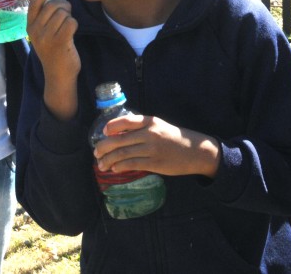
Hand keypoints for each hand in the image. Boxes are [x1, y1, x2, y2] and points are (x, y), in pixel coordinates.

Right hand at [27, 0, 80, 119]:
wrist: (58, 75)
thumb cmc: (53, 52)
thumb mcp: (42, 35)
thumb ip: (45, 18)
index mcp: (30, 27)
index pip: (34, 4)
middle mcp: (36, 31)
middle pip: (53, 6)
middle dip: (64, 6)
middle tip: (67, 13)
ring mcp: (47, 37)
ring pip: (63, 14)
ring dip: (69, 17)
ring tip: (68, 27)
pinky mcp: (60, 42)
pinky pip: (71, 22)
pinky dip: (74, 24)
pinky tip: (72, 32)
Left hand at [93, 114, 221, 178]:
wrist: (195, 151)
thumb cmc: (175, 138)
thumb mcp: (160, 127)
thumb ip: (143, 129)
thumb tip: (120, 136)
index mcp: (150, 122)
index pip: (126, 121)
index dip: (112, 126)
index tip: (103, 132)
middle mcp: (150, 133)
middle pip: (119, 139)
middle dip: (104, 147)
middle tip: (96, 152)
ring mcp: (152, 149)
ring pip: (122, 153)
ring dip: (108, 160)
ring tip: (101, 164)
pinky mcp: (154, 163)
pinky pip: (131, 164)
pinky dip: (119, 166)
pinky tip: (114, 168)